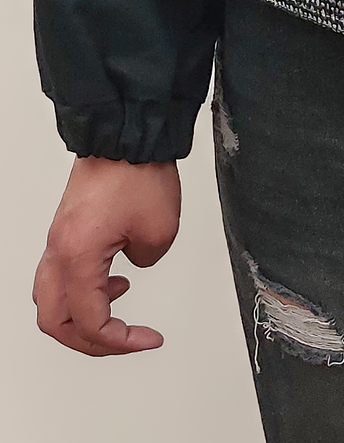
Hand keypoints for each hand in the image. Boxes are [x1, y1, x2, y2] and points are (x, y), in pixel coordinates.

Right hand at [33, 156, 181, 355]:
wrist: (126, 132)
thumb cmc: (137, 171)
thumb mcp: (159, 231)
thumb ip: (147, 262)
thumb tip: (135, 264)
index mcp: (77, 256)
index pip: (90, 321)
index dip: (120, 341)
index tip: (146, 340)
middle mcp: (59, 250)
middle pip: (55, 320)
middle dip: (90, 341)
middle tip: (123, 342)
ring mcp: (59, 239)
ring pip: (52, 298)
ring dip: (81, 315)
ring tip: (118, 311)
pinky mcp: (67, 228)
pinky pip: (63, 273)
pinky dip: (83, 288)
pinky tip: (114, 280)